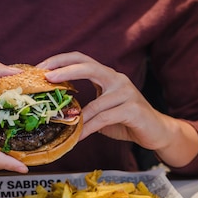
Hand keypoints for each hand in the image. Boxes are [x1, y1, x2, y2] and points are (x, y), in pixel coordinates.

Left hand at [37, 52, 197, 167]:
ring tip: (60, 123)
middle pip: (88, 67)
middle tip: (47, 78)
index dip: (61, 60)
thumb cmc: (126, 121)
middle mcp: (117, 79)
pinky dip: (89, 128)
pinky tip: (79, 137)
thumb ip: (85, 107)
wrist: (156, 132)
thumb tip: (58, 114)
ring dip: (76, 116)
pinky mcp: (133, 109)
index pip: (82, 60)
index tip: (42, 67)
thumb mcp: (102, 110)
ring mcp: (126, 93)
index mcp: (108, 76)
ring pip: (95, 103)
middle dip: (65, 70)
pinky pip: (104, 118)